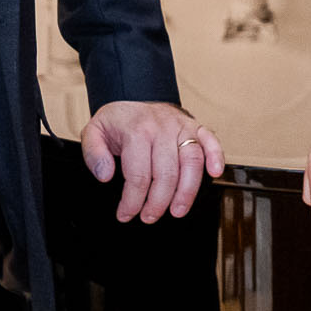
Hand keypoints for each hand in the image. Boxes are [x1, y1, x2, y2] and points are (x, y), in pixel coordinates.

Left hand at [81, 101, 225, 223]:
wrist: (133, 94)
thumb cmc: (117, 120)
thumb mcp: (94, 131)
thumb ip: (93, 154)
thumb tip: (106, 175)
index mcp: (137, 130)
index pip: (139, 174)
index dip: (133, 201)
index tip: (126, 214)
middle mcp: (162, 127)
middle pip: (166, 173)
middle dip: (158, 202)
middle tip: (149, 217)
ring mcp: (181, 126)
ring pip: (192, 162)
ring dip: (187, 191)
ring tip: (177, 210)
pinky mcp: (195, 126)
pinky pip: (211, 140)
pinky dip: (216, 156)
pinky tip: (215, 173)